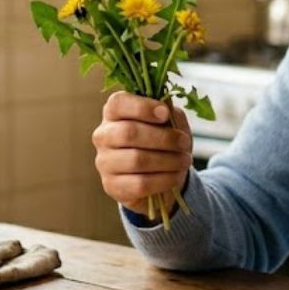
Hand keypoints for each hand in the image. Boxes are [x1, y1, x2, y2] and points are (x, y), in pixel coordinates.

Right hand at [92, 91, 192, 213]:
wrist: (159, 173)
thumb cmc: (162, 139)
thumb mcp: (169, 120)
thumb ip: (169, 112)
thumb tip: (166, 112)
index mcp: (113, 113)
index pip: (118, 103)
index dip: (142, 107)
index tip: (165, 114)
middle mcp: (103, 136)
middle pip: (129, 132)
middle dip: (163, 138)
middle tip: (184, 142)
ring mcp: (105, 162)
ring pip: (136, 160)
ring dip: (168, 160)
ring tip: (185, 160)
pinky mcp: (112, 186)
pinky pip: (140, 184)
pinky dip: (164, 179)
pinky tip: (177, 176)